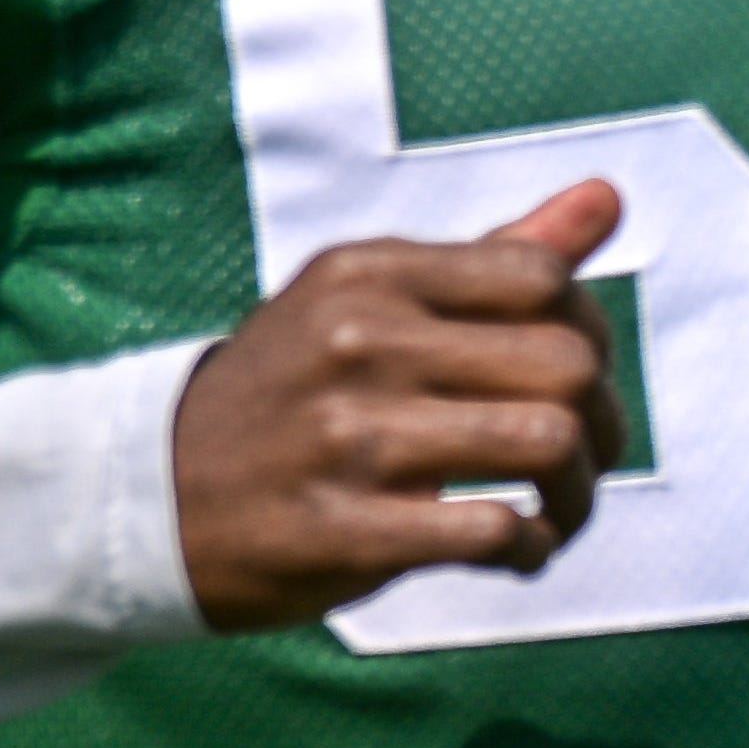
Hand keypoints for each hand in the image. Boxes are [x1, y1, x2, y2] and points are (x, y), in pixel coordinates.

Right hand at [168, 179, 629, 633]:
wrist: (143, 494)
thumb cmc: (287, 392)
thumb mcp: (367, 300)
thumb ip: (493, 256)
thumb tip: (605, 197)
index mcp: (369, 274)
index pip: (544, 280)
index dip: (592, 334)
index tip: (581, 380)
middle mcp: (357, 341)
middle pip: (566, 365)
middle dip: (604, 424)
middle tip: (586, 458)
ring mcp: (344, 436)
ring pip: (546, 444)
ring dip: (577, 494)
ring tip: (558, 512)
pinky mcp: (336, 529)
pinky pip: (491, 531)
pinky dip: (531, 547)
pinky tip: (517, 550)